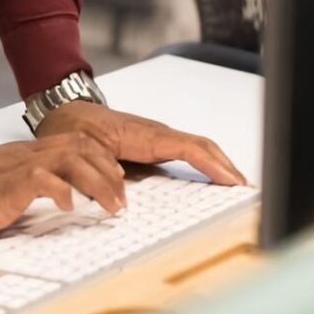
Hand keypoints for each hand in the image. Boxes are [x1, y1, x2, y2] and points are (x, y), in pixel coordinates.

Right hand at [0, 133, 125, 242]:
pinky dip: (61, 191)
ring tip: (111, 207)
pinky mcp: (1, 187)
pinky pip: (40, 180)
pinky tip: (69, 208)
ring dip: (98, 182)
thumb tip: (45, 203)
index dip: (102, 161)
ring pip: (69, 159)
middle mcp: (21, 157)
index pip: (72, 144)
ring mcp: (11, 170)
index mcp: (19, 156)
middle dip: (110, 172)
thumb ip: (19, 189)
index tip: (117, 184)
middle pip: (80, 146)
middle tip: (123, 200)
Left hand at [35, 101, 246, 186]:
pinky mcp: (155, 142)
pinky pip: (188, 150)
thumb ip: (101, 176)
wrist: (66, 113)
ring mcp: (158, 137)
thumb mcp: (84, 154)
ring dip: (220, 165)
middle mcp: (157, 133)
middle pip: (203, 147)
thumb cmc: (75, 130)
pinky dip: (206, 163)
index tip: (232, 182)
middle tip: (248, 190)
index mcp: (144, 135)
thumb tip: (120, 200)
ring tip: (239, 187)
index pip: (189, 147)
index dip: (212, 165)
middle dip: (227, 167)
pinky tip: (215, 178)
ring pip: (199, 148)